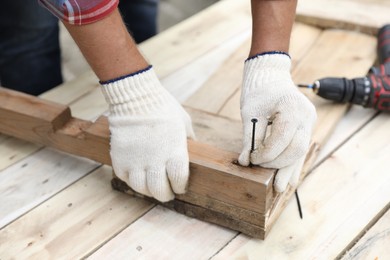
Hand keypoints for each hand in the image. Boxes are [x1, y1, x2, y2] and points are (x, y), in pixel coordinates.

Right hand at [101, 66, 194, 201]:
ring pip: (142, 188)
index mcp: (175, 152)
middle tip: (167, 193)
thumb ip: (189, 141)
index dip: (181, 186)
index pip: (179, 180)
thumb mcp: (184, 123)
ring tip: (152, 187)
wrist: (136, 97)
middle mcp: (155, 160)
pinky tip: (138, 175)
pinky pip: (125, 178)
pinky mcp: (120, 158)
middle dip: (166, 194)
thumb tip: (194, 150)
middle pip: (160, 190)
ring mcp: (136, 161)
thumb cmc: (164, 107)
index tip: (180, 186)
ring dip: (149, 190)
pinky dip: (132, 180)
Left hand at [238, 52, 315, 191]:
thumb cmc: (259, 91)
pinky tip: (289, 179)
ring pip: (301, 152)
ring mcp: (310, 122)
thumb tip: (246, 162)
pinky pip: (300, 148)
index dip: (265, 154)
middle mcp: (306, 116)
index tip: (251, 159)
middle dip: (277, 164)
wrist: (271, 76)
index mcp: (292, 108)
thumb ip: (250, 138)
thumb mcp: (250, 112)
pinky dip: (292, 163)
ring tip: (279, 188)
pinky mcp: (307, 127)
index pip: (281, 140)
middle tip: (261, 170)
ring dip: (288, 170)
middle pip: (295, 149)